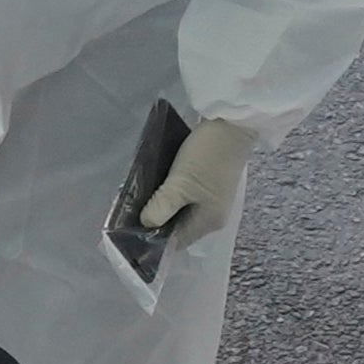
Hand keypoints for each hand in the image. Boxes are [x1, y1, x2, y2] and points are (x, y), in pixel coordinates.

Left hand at [137, 114, 261, 244]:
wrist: (232, 120)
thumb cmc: (208, 155)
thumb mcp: (180, 183)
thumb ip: (162, 207)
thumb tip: (146, 224)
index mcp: (209, 221)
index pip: (177, 242)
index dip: (154, 240)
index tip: (131, 231)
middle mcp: (213, 215)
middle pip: (179, 227)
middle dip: (157, 221)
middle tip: (131, 213)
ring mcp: (213, 197)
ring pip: (181, 210)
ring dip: (162, 206)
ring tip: (140, 199)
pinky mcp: (210, 181)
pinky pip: (186, 195)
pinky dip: (171, 193)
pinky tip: (157, 185)